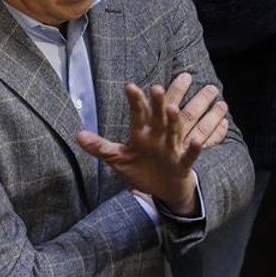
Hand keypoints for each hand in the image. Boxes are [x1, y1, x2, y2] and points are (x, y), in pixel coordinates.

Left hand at [76, 74, 226, 212]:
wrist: (164, 189)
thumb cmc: (141, 170)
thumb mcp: (118, 159)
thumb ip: (100, 147)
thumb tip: (78, 135)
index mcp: (142, 133)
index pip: (138, 113)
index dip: (135, 101)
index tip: (130, 87)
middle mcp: (158, 136)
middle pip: (158, 116)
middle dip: (157, 103)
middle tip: (156, 88)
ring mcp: (171, 148)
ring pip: (174, 131)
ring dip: (174, 120)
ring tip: (172, 108)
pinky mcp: (182, 163)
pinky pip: (188, 155)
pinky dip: (193, 149)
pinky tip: (197, 141)